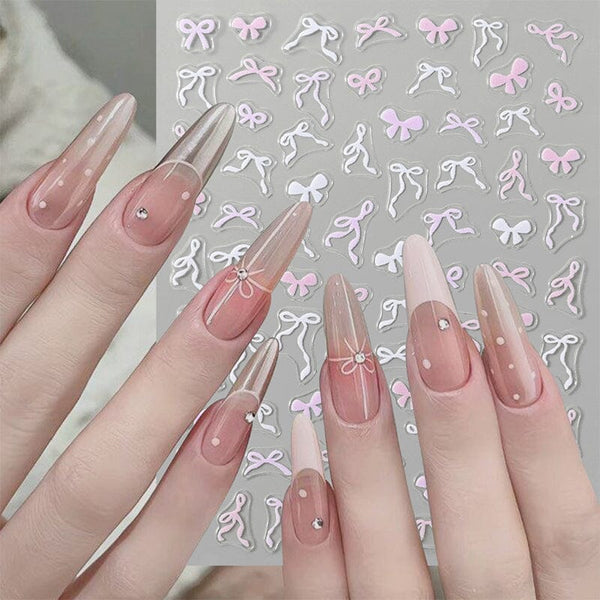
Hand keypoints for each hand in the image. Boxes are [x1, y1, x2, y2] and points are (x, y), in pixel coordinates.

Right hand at [0, 96, 311, 597]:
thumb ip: (0, 331)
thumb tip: (44, 212)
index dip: (32, 224)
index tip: (110, 134)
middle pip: (42, 374)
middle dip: (115, 269)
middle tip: (192, 177)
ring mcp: (22, 577)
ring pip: (102, 472)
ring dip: (178, 372)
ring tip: (249, 284)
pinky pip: (140, 569)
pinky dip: (190, 495)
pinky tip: (242, 415)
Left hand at [281, 236, 598, 598]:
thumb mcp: (549, 589)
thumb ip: (538, 531)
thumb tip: (512, 395)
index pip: (565, 517)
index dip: (534, 406)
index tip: (491, 303)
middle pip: (481, 522)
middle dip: (451, 397)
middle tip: (418, 293)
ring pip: (395, 557)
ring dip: (370, 450)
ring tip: (346, 351)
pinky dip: (314, 535)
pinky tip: (299, 451)